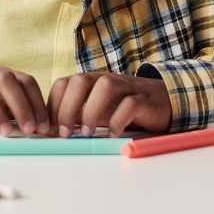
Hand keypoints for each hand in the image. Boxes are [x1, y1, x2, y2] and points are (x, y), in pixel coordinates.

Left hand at [47, 72, 170, 136]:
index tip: (50, 130)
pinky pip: (130, 103)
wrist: (164, 102)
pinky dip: (118, 120)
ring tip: (87, 133)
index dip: (53, 105)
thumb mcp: (97, 110)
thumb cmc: (124, 108)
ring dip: (91, 110)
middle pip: (80, 80)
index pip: (63, 83)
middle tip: (65, 133)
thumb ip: (77, 116)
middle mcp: (106, 79)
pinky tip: (112, 135)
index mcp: (91, 81)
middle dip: (68, 107)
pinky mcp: (145, 99)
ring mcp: (127, 87)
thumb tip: (50, 132)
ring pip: (105, 86)